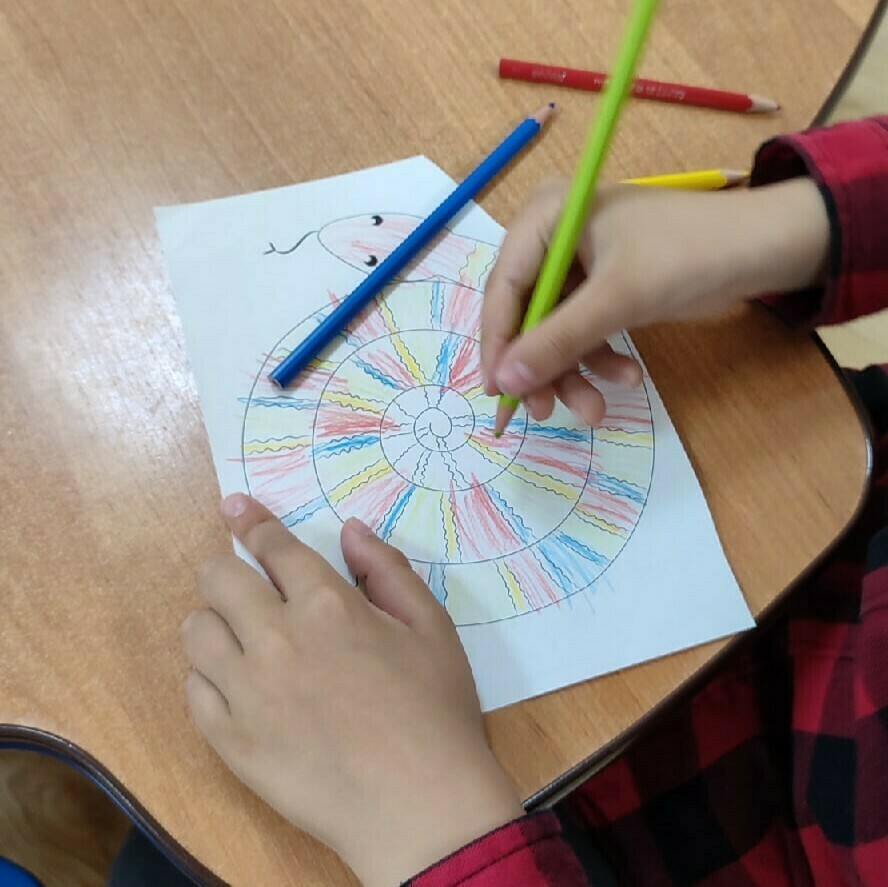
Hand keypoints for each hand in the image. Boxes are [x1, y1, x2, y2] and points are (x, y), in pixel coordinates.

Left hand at [181, 494, 522, 886]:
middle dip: (228, 567)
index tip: (234, 507)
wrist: (419, 806)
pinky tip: (238, 686)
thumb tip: (351, 531)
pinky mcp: (231, 741)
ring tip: (242, 637)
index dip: (250, 520)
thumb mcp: (431, 627)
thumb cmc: (435, 711)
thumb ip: (388, 570)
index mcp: (327, 606)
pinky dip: (210, 678)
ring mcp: (246, 693)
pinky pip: (194, 691)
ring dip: (215, 622)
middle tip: (245, 581)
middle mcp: (276, 639)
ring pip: (196, 632)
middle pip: (218, 578)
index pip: (271, 547)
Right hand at [482, 176, 829, 422]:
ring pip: (553, 330)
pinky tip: (627, 376)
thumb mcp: (619, 299)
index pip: (503, 288)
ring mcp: (577, 263)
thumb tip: (503, 384)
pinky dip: (598, 359)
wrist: (765, 247)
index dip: (498, 344)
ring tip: (596, 410)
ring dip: (573, 373)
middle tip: (545, 412)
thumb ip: (558, 341)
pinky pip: (582, 331)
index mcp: (545, 216)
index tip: (498, 394)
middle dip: (541, 366)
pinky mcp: (601, 286)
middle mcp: (551, 236)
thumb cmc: (689, 255)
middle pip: (525, 314)